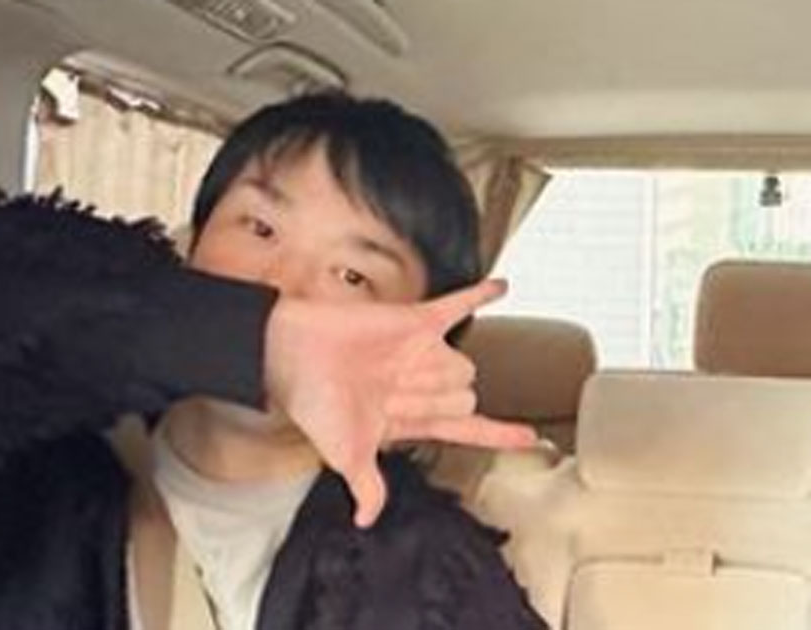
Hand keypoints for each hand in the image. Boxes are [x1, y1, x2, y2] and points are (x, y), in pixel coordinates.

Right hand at [264, 279, 535, 527]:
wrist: (292, 356)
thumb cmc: (314, 403)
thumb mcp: (344, 454)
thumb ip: (366, 484)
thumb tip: (365, 520)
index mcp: (411, 417)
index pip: (466, 429)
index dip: (498, 433)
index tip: (530, 438)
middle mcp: (422, 383)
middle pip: (466, 395)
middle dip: (439, 400)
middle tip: (395, 394)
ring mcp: (421, 351)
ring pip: (464, 364)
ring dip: (439, 369)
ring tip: (397, 367)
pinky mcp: (413, 321)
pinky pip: (456, 307)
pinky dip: (480, 295)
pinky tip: (503, 286)